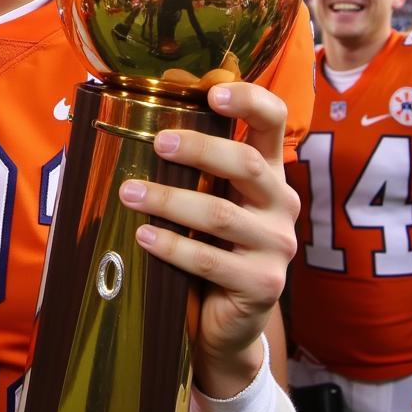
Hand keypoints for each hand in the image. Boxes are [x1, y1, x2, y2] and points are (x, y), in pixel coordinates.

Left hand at [118, 81, 299, 397]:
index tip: (214, 92)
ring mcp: (277, 246)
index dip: (250, 101)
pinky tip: (144, 237)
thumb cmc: (210, 243)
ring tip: (129, 193)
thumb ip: (191, 158)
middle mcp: (282, 203)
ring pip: (221, 214)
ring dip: (170, 200)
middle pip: (248, 164)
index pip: (273, 122)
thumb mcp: (207, 195)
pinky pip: (211, 262)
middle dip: (199, 149)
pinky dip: (173, 246)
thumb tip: (149, 103)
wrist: (227, 318)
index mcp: (269, 172)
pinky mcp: (263, 285)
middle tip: (157, 143)